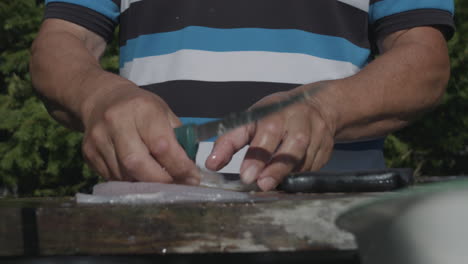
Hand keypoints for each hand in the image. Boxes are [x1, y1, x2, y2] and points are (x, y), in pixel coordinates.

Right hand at [81, 83, 199, 183]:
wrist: (101, 98)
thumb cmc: (140, 107)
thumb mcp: (163, 113)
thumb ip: (177, 139)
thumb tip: (189, 171)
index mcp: (142, 109)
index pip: (161, 145)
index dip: (178, 166)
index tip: (192, 178)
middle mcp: (117, 122)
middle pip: (137, 163)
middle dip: (161, 181)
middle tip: (177, 187)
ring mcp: (99, 138)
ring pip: (124, 175)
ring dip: (146, 184)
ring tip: (160, 183)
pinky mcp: (88, 153)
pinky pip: (112, 177)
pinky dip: (130, 182)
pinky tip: (140, 177)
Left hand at [205, 83, 335, 190]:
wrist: (319, 106)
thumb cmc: (276, 115)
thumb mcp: (251, 120)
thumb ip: (230, 140)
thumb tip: (211, 164)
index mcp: (276, 112)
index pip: (265, 132)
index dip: (255, 155)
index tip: (244, 175)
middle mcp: (299, 122)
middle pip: (292, 146)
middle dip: (276, 168)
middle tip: (260, 185)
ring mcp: (317, 136)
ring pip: (304, 160)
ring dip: (286, 176)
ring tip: (270, 188)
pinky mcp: (326, 150)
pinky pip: (312, 168)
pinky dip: (298, 176)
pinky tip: (286, 180)